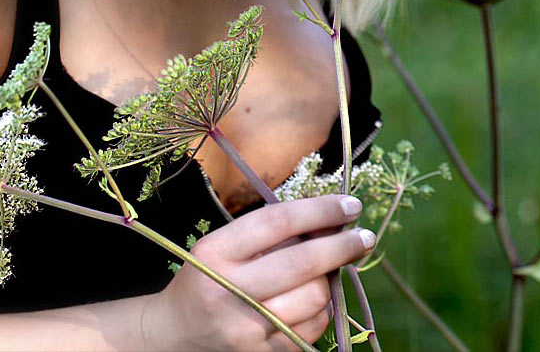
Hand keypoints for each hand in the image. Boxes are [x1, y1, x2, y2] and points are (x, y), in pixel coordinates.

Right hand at [139, 194, 372, 350]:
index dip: (321, 211)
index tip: (352, 205)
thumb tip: (334, 221)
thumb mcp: (226, 246)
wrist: (175, 334)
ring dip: (329, 282)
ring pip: (313, 299)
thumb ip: (274, 233)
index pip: (278, 222)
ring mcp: (244, 330)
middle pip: (302, 264)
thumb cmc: (210, 278)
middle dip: (342, 247)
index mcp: (217, 252)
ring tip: (324, 274)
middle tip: (365, 237)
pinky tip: (311, 302)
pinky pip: (311, 330)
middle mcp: (227, 291)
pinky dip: (320, 312)